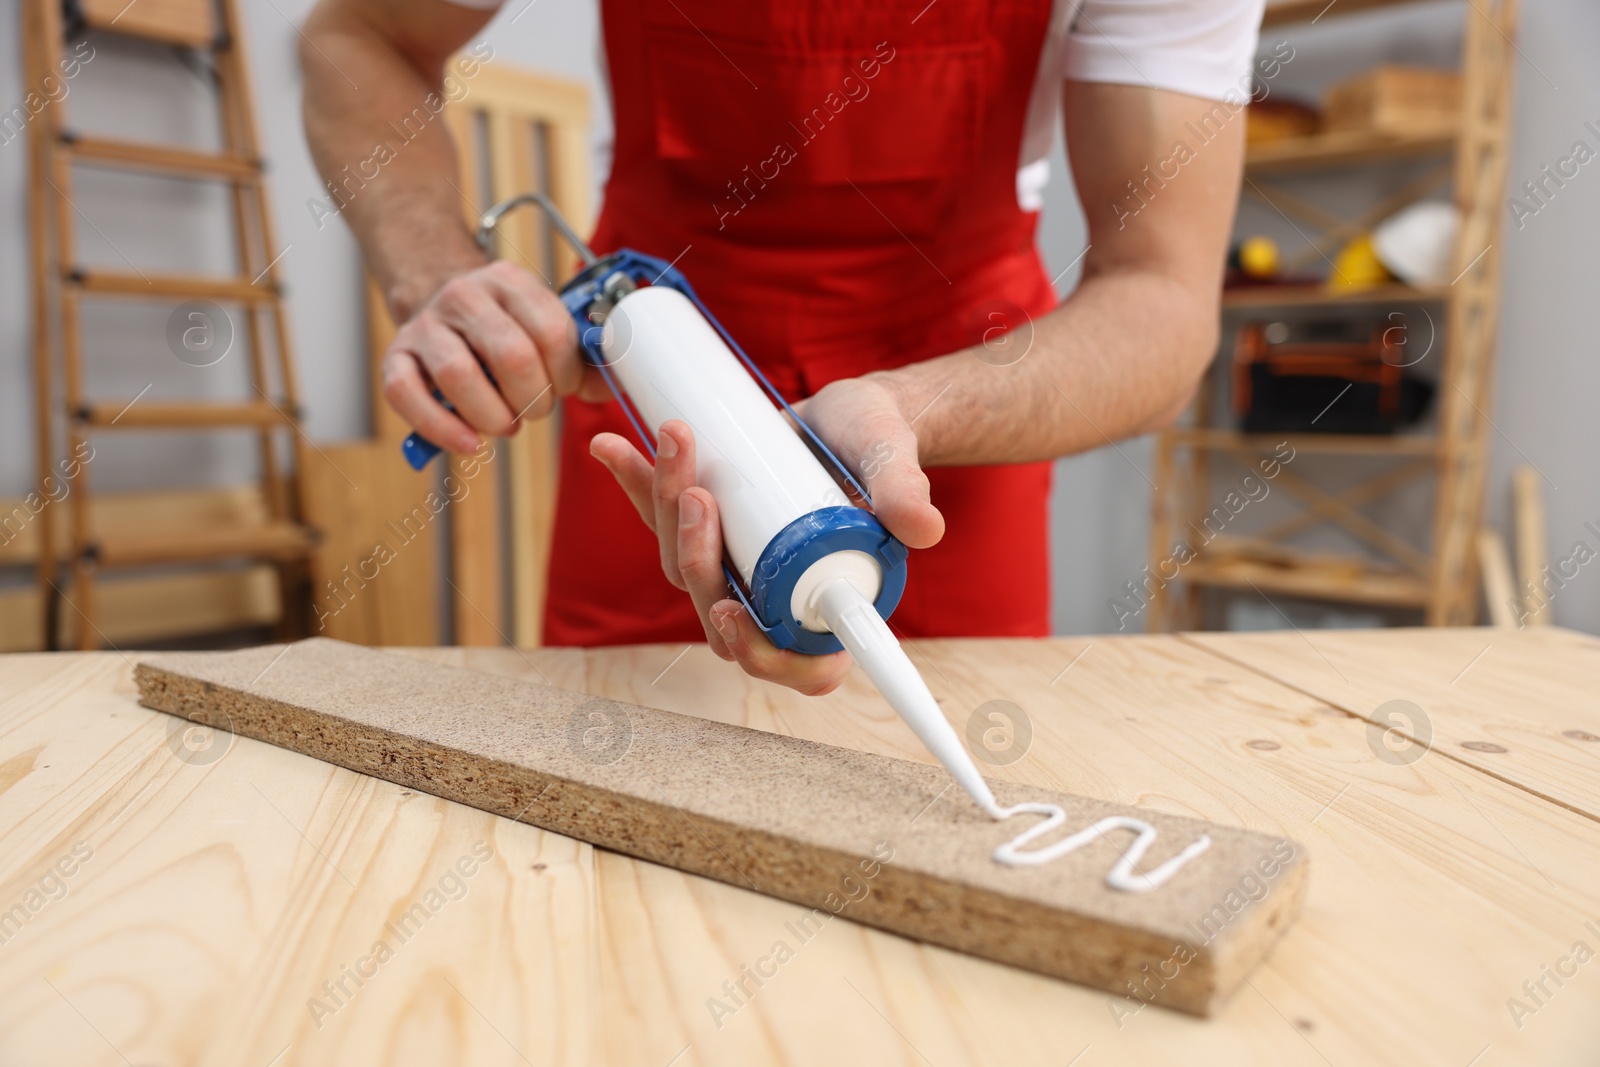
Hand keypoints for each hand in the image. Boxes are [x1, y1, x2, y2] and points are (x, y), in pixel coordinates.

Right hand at [380, 260, 605, 452]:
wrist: (438, 302)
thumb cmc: (503, 329)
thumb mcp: (544, 328)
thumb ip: (581, 359)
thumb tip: (615, 387)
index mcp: (510, 282)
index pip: (551, 330)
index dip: (565, 373)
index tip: (562, 389)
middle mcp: (465, 295)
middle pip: (510, 355)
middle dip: (533, 399)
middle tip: (534, 411)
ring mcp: (425, 325)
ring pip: (458, 375)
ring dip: (492, 416)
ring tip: (504, 425)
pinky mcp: (394, 356)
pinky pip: (407, 394)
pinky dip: (441, 427)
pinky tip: (469, 443)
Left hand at [590, 376, 943, 694]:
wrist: (850, 410)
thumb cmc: (880, 444)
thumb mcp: (893, 461)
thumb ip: (905, 492)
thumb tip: (922, 528)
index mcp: (831, 608)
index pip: (798, 665)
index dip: (759, 652)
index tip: (732, 611)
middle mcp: (779, 600)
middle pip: (723, 611)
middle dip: (699, 556)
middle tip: (698, 495)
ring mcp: (739, 569)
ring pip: (687, 567)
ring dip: (666, 510)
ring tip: (675, 444)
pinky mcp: (711, 530)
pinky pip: (665, 521)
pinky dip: (638, 485)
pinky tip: (613, 448)